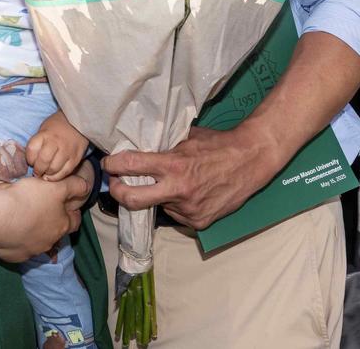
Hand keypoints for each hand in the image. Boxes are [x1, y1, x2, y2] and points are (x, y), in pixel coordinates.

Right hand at [0, 175, 88, 262]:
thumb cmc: (28, 199)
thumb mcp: (56, 187)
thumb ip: (74, 186)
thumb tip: (86, 187)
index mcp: (61, 226)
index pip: (75, 221)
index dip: (73, 213)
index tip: (69, 206)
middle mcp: (49, 242)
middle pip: (55, 233)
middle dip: (53, 223)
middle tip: (44, 210)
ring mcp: (31, 251)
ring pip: (36, 242)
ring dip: (33, 232)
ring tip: (24, 219)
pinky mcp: (13, 256)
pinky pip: (18, 248)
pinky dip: (16, 240)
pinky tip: (10, 230)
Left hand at [27, 110, 88, 180]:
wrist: (78, 122)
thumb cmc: (56, 126)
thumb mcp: (43, 128)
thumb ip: (37, 143)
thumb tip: (31, 162)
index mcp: (45, 134)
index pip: (32, 149)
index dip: (29, 158)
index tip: (31, 161)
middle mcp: (56, 142)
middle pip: (43, 161)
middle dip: (38, 170)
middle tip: (37, 172)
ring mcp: (67, 151)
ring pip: (54, 169)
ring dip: (47, 174)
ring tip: (45, 174)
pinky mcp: (76, 158)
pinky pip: (65, 172)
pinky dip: (57, 177)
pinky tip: (53, 176)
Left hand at [102, 124, 276, 230]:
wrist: (251, 160)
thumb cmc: (218, 144)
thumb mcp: (187, 138)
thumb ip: (164, 147)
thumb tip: (140, 149)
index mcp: (173, 165)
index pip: (132, 166)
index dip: (113, 165)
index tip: (108, 163)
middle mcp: (178, 190)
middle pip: (131, 199)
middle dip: (117, 192)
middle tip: (116, 184)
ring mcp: (188, 209)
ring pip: (158, 206)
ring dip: (156, 197)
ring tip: (170, 184)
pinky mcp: (199, 222)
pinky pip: (176, 215)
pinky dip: (175, 205)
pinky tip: (188, 194)